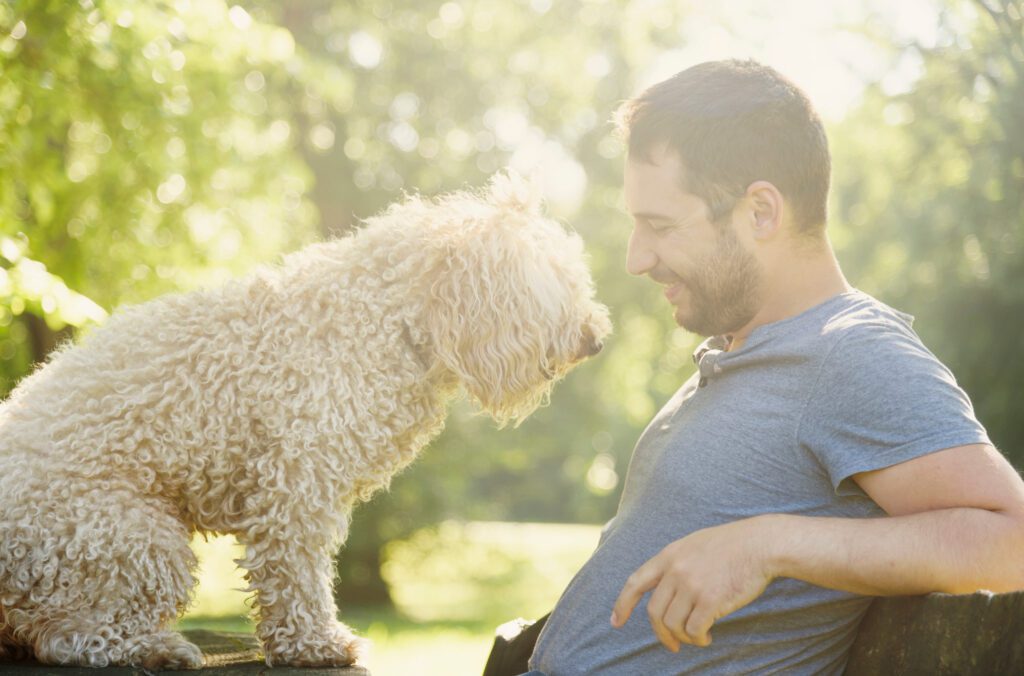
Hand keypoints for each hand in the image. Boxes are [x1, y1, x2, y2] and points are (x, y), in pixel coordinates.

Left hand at [610, 515, 778, 650]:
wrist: (759, 544)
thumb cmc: (732, 546)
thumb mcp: (694, 544)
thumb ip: (676, 564)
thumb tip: (666, 591)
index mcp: (669, 555)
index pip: (636, 582)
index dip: (622, 604)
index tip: (615, 621)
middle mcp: (675, 570)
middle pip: (654, 612)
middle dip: (661, 634)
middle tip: (672, 646)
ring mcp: (691, 585)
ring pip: (673, 625)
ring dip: (683, 638)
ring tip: (698, 637)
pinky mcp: (710, 600)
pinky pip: (694, 631)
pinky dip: (698, 639)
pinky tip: (707, 637)